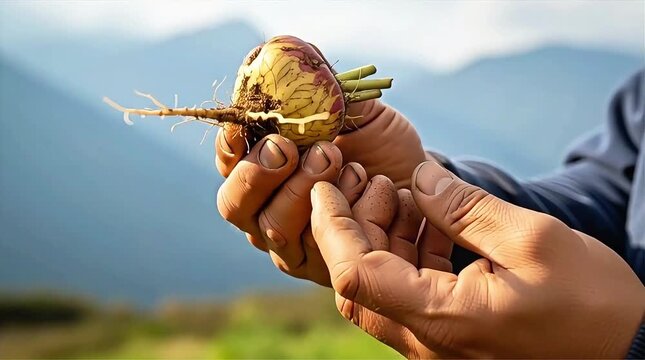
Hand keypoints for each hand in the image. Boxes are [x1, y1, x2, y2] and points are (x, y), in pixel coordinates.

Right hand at [215, 99, 426, 283]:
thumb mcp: (353, 111)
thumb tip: (290, 51)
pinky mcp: (319, 266)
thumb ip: (319, 91)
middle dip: (258, 174)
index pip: (229, 163)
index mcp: (261, 172)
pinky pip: (313, 248)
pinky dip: (336, 215)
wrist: (418, 184)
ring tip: (335, 158)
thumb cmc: (376, 146)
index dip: (230, 145)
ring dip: (299, 191)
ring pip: (272, 228)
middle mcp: (265, 210)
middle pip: (235, 205)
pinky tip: (362, 186)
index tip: (243, 123)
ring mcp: (291, 243)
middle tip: (288, 147)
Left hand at [310, 161, 644, 357]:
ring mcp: (438, 340)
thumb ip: (465, 206)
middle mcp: (428, 339)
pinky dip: (409, 251)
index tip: (324, 184)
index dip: (331, 227)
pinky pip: (411, 289)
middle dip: (354, 225)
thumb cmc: (591, 303)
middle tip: (369, 180)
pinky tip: (427, 217)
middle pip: (360, 280)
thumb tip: (419, 177)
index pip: (355, 273)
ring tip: (401, 191)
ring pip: (383, 284)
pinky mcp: (453, 332)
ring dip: (382, 235)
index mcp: (442, 319)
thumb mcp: (531, 240)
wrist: (627, 350)